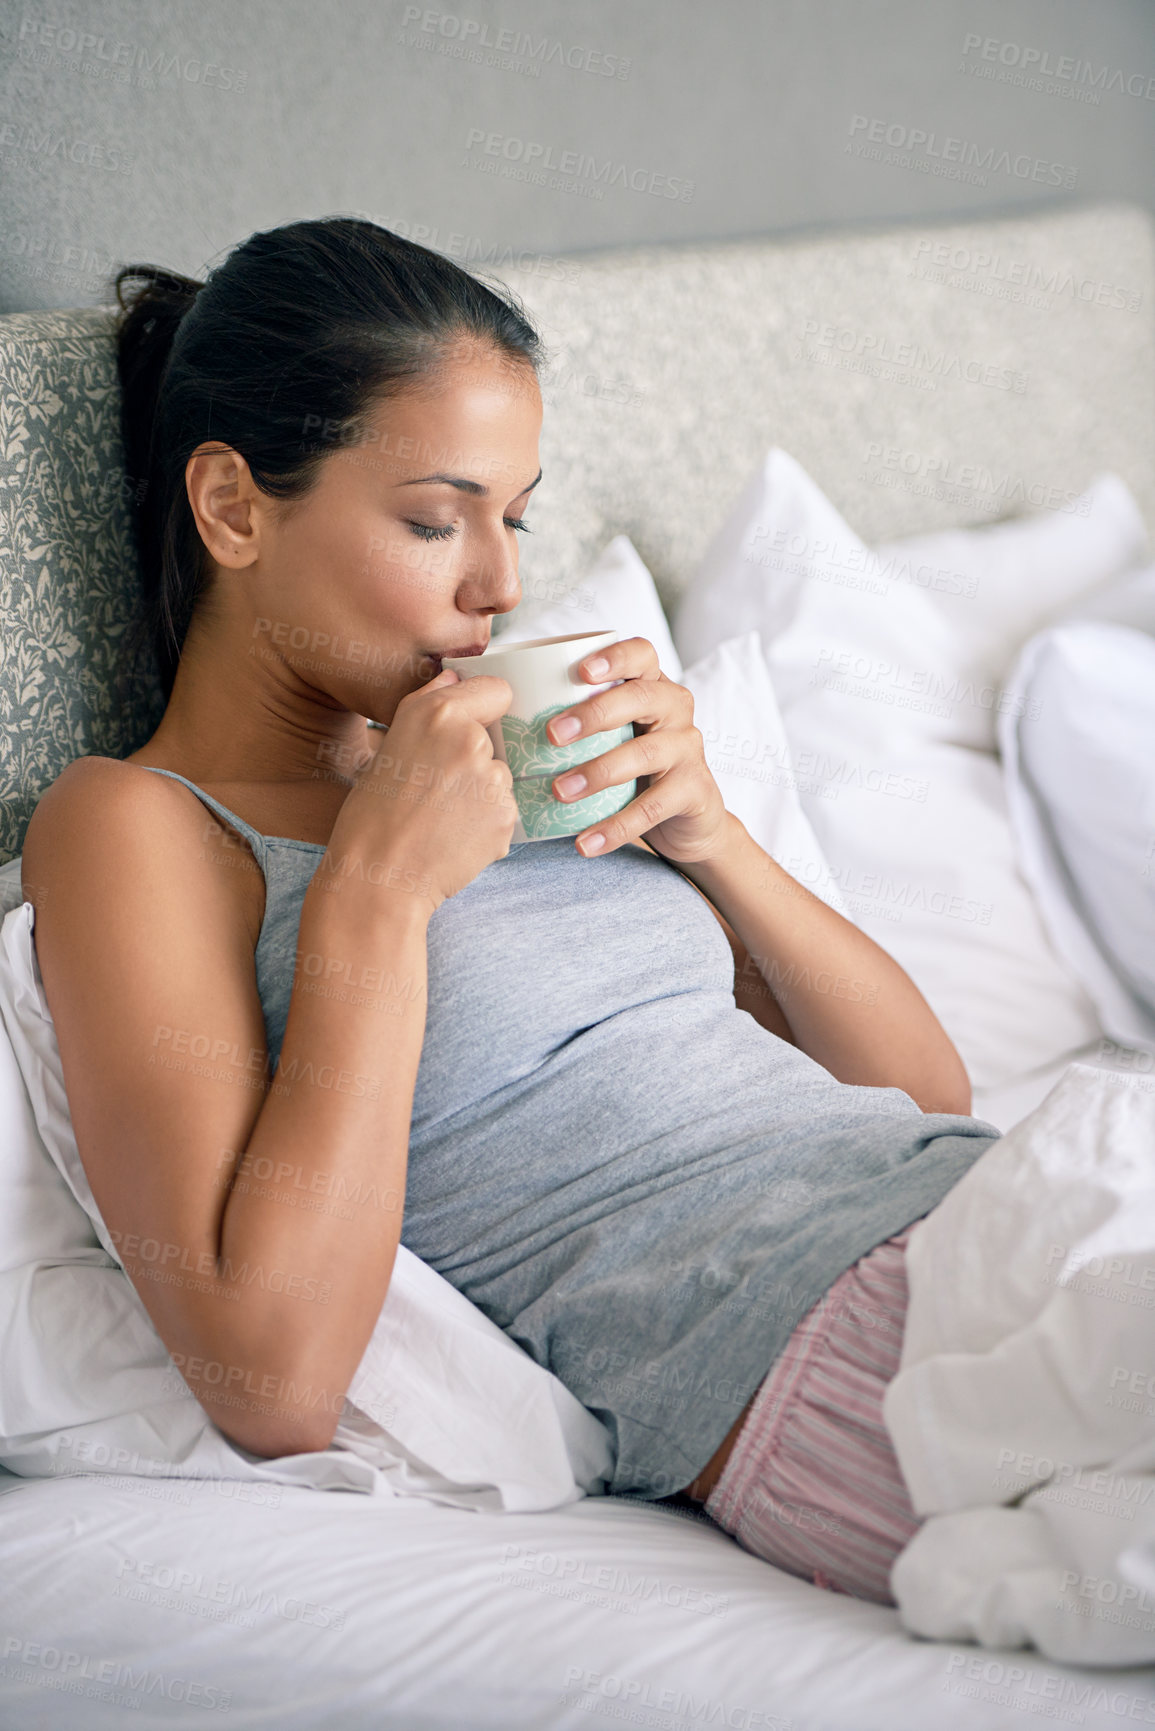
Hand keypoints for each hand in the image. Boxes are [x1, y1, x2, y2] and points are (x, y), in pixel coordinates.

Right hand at [332, 668, 517, 913]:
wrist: (378, 877)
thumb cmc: (372, 815)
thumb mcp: (390, 745)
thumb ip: (428, 703)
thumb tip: (456, 673)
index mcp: (438, 714)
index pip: (497, 689)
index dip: (486, 709)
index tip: (472, 727)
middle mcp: (471, 740)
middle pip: (497, 740)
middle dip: (476, 760)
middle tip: (436, 790)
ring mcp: (493, 781)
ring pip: (499, 778)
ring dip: (482, 795)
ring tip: (441, 819)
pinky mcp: (506, 817)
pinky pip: (504, 812)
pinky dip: (486, 825)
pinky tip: (454, 838)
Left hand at [544, 636, 729, 863]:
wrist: (687, 821)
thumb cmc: (630, 770)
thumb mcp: (608, 738)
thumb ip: (573, 721)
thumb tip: (490, 717)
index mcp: (651, 686)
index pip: (641, 654)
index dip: (614, 657)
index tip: (579, 671)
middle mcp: (675, 710)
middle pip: (642, 697)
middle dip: (595, 713)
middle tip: (552, 735)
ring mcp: (688, 749)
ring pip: (645, 753)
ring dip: (598, 772)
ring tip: (560, 792)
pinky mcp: (695, 790)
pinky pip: (653, 808)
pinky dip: (615, 827)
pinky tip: (585, 842)